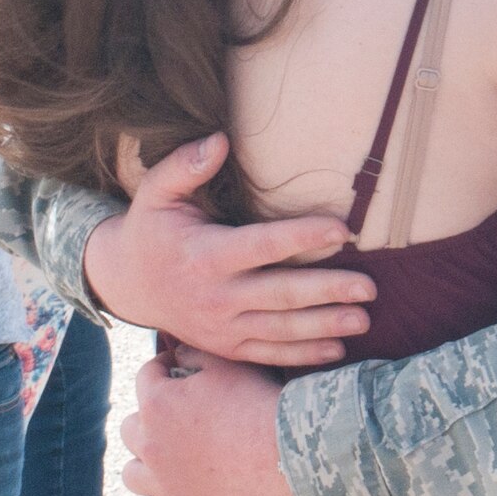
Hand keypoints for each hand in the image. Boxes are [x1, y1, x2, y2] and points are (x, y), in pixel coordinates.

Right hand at [83, 133, 373, 363]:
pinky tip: (336, 349)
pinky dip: (303, 355)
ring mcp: (222, 327)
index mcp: (205, 254)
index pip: (264, 245)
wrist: (127, 285)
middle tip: (369, 288)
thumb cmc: (151, 230)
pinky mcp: (226, 347)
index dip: (304, 237)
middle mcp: (217, 295)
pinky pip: (268, 355)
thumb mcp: (156, 192)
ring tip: (364, 319)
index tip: (343, 229)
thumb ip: (185, 165)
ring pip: (281, 329)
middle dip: (328, 291)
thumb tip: (219, 139)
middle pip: (282, 294)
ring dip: (325, 326)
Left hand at [120, 346, 294, 495]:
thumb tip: (175, 355)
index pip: (144, 378)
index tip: (174, 372)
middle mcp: (151, 444)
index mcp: (157, 403)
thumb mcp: (226, 366)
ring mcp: (163, 485)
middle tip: (175, 421)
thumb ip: (193, 355)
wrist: (288, 450)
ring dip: (145, 465)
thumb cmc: (259, 402)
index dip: (160, 371)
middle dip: (148, 421)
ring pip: (132, 475)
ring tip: (167, 463)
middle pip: (130, 429)